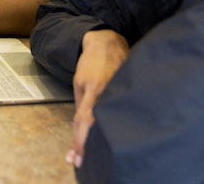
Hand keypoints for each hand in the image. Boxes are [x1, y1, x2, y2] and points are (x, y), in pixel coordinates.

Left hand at [66, 29, 128, 167]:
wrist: (108, 43)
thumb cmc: (91, 63)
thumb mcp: (79, 82)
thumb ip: (81, 104)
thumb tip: (81, 127)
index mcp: (93, 90)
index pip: (84, 121)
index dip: (80, 141)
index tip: (75, 157)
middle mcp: (107, 92)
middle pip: (97, 124)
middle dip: (88, 144)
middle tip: (80, 160)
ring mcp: (119, 91)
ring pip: (111, 119)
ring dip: (102, 137)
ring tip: (93, 153)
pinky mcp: (128, 90)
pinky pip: (121, 110)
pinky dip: (117, 124)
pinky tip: (115, 136)